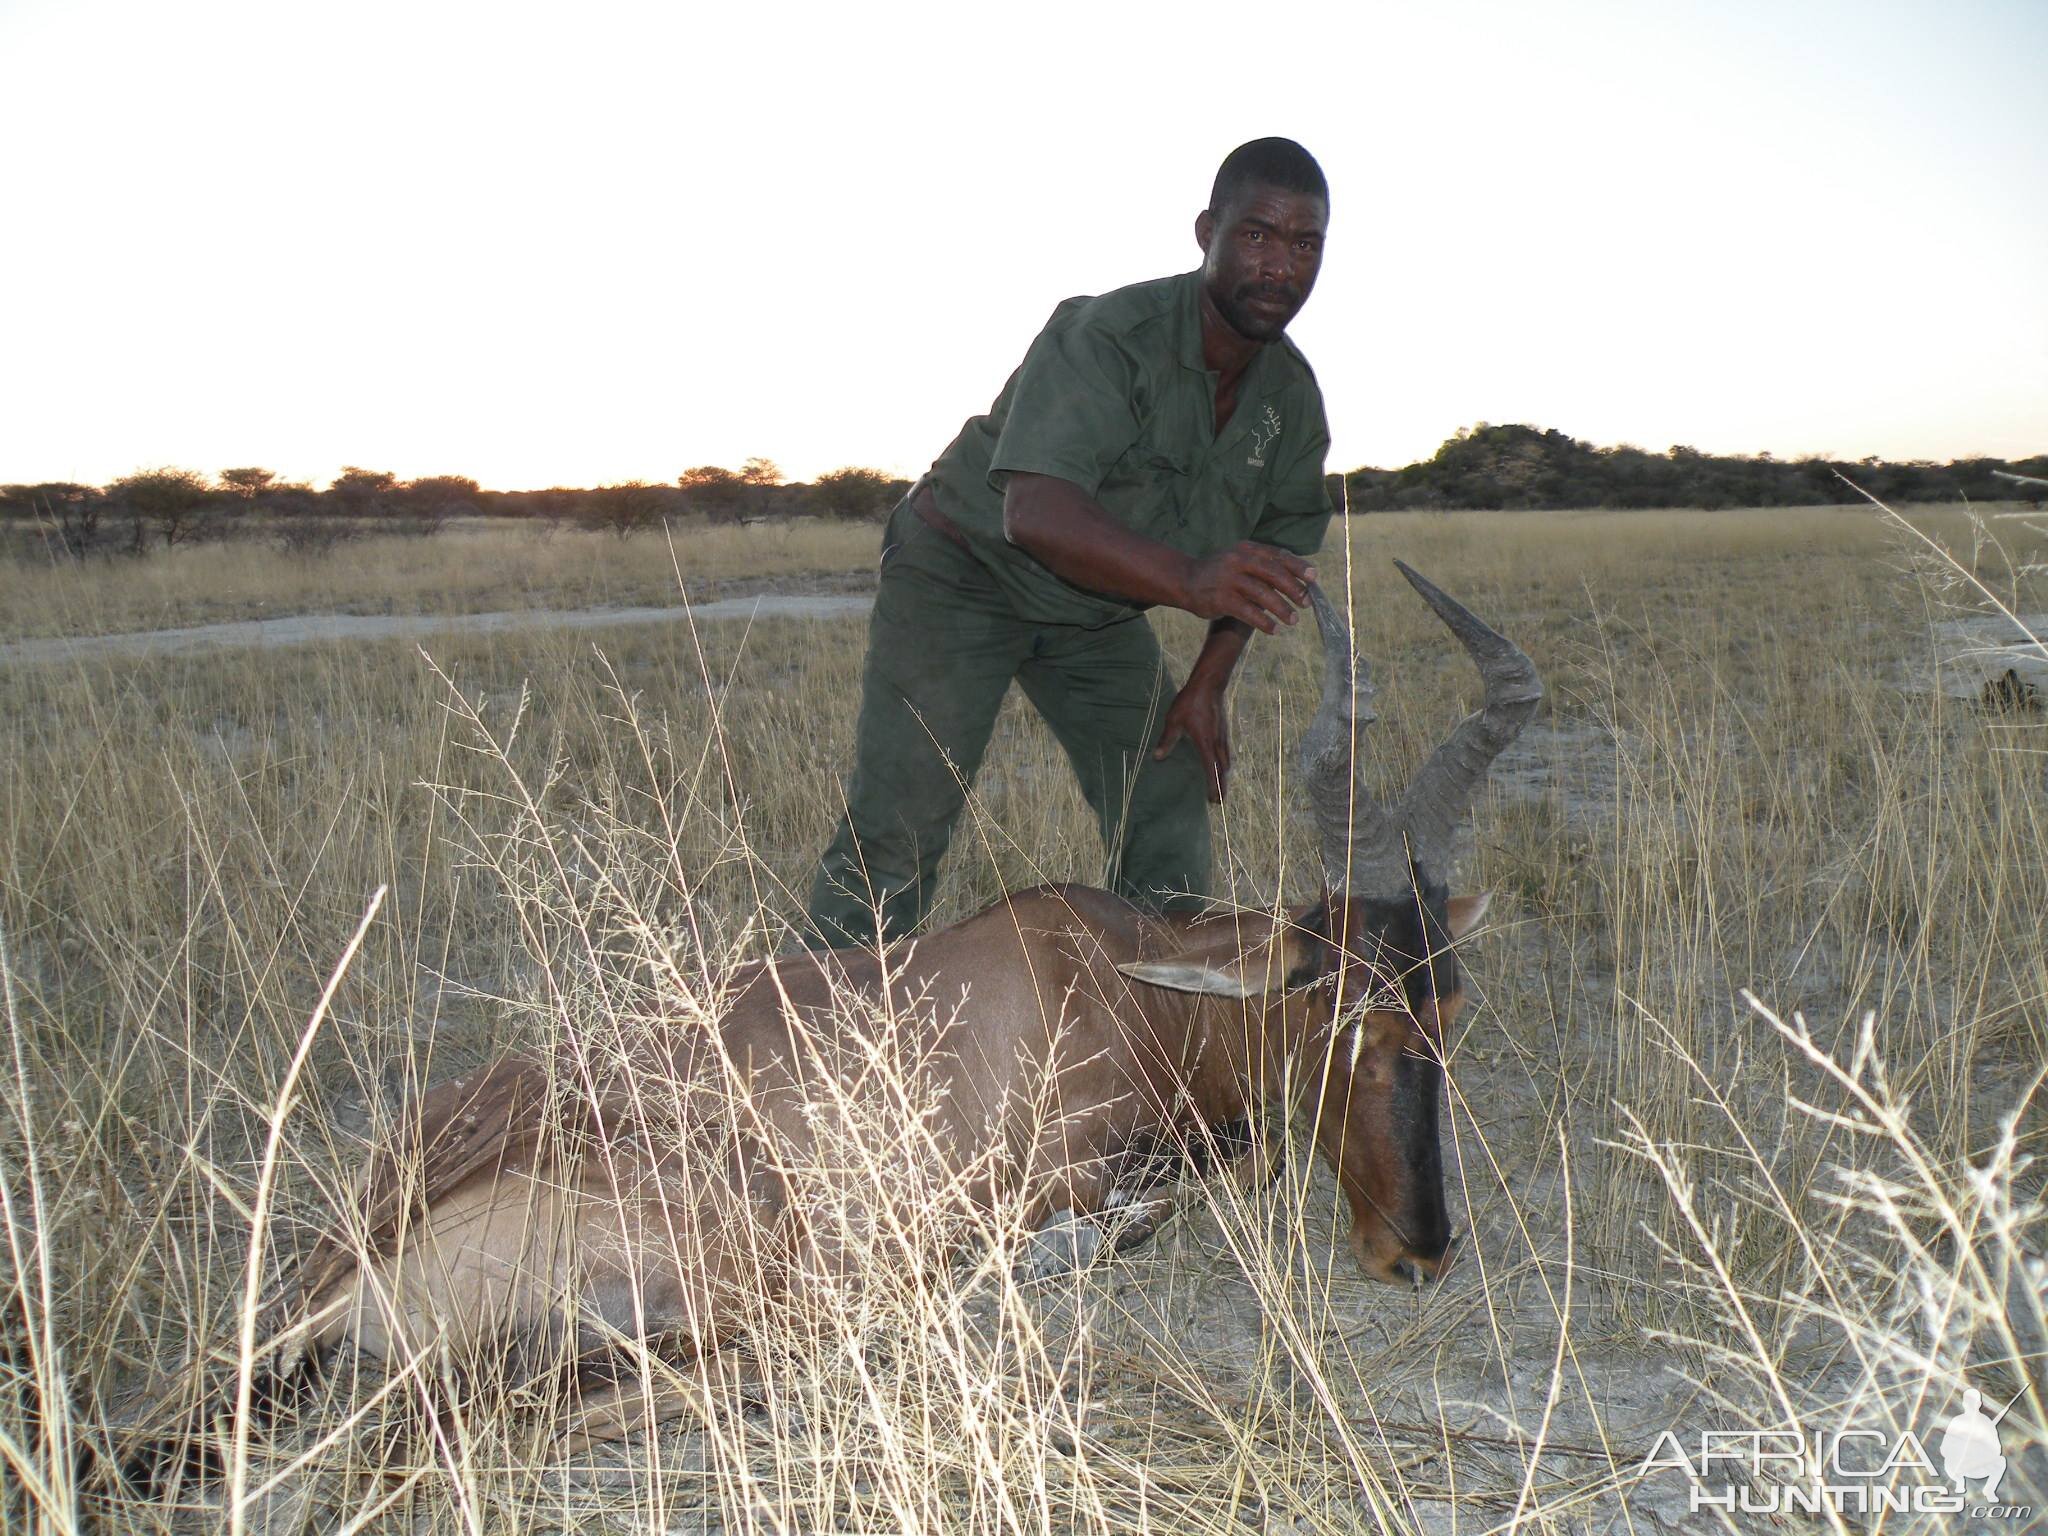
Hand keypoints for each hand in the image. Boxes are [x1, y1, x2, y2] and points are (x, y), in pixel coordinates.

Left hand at [1154, 673, 1230, 802]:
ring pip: (1227, 761)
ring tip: (1222, 784)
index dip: (1213, 786)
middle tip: (1220, 801)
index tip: (1213, 799)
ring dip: (1224, 775)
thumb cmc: (1190, 702)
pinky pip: (1226, 752)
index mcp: (1206, 744)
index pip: (1211, 770)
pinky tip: (1222, 762)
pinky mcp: (1223, 730)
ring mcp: (1223, 736)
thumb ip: (1167, 740)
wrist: (1209, 685)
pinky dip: (1225, 762)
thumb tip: (1157, 757)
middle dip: (1222, 786)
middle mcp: (1217, 743)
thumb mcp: (1174, 721)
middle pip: (1223, 770)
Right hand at [1179, 543, 1315, 632]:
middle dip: (1293, 589)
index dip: (1297, 566)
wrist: (1184, 580)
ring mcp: (1228, 579)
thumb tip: (1297, 579)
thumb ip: (1263, 566)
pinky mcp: (1221, 599)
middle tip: (1306, 603)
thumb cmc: (1219, 573)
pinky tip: (1274, 630)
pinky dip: (1263, 622)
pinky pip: (1247, 612)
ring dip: (1281, 608)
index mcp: (1247, 549)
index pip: (1277, 555)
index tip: (1313, 577)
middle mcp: (1238, 561)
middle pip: (1273, 573)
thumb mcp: (1239, 561)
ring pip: (1262, 594)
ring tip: (1293, 621)